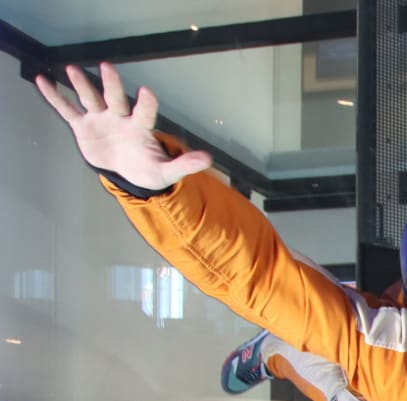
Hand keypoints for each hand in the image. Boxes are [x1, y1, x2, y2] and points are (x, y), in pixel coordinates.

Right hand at [34, 62, 211, 189]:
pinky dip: (55, 97)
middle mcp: (120, 118)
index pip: (145, 113)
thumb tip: (208, 159)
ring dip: (82, 85)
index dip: (147, 103)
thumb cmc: (149, 168)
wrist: (130, 172)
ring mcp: (101, 120)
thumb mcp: (167, 171)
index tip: (147, 92)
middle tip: (107, 67)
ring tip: (72, 68)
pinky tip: (43, 81)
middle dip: (112, 85)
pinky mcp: (84, 127)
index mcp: (140, 128)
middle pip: (116, 99)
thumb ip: (184, 164)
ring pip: (91, 99)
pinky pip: (67, 110)